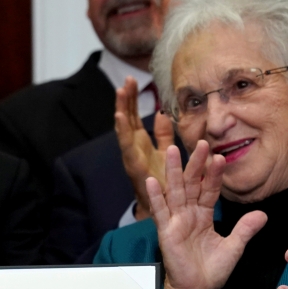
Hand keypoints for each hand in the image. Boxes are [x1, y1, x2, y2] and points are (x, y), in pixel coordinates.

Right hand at [115, 76, 174, 219]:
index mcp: (141, 143)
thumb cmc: (164, 183)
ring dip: (121, 109)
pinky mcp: (133, 165)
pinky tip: (120, 116)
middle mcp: (133, 148)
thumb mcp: (166, 153)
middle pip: (128, 118)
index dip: (133, 99)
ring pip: (124, 128)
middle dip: (126, 99)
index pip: (135, 116)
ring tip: (120, 91)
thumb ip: (163, 134)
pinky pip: (127, 145)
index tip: (133, 80)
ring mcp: (131, 156)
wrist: (164, 208)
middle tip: (126, 80)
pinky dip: (122, 130)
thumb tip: (163, 112)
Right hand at [152, 142, 265, 288]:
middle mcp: (188, 215)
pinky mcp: (165, 231)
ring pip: (175, 191)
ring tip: (172, 150)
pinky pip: (159, 211)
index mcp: (204, 217)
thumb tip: (262, 214)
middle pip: (191, 184)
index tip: (220, 157)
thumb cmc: (212, 271)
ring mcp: (175, 222)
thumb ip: (245, 229)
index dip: (214, 175)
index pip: (209, 190)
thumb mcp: (234, 247)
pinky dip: (155, 196)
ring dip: (173, 171)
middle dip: (195, 164)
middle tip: (201, 143)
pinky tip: (151, 181)